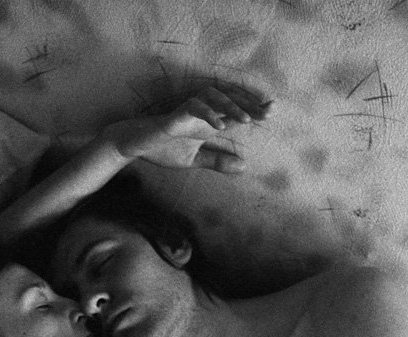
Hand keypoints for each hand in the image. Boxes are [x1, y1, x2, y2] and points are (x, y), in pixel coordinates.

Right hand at [104, 83, 270, 173]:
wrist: (136, 147)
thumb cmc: (163, 149)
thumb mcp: (195, 160)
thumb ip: (217, 161)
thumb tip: (243, 167)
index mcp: (207, 123)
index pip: (234, 113)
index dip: (253, 110)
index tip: (272, 110)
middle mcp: (200, 113)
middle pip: (229, 100)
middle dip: (249, 104)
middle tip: (268, 109)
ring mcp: (188, 112)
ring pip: (213, 97)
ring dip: (231, 107)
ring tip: (247, 120)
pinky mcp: (174, 116)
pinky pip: (193, 107)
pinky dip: (208, 114)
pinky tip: (220, 126)